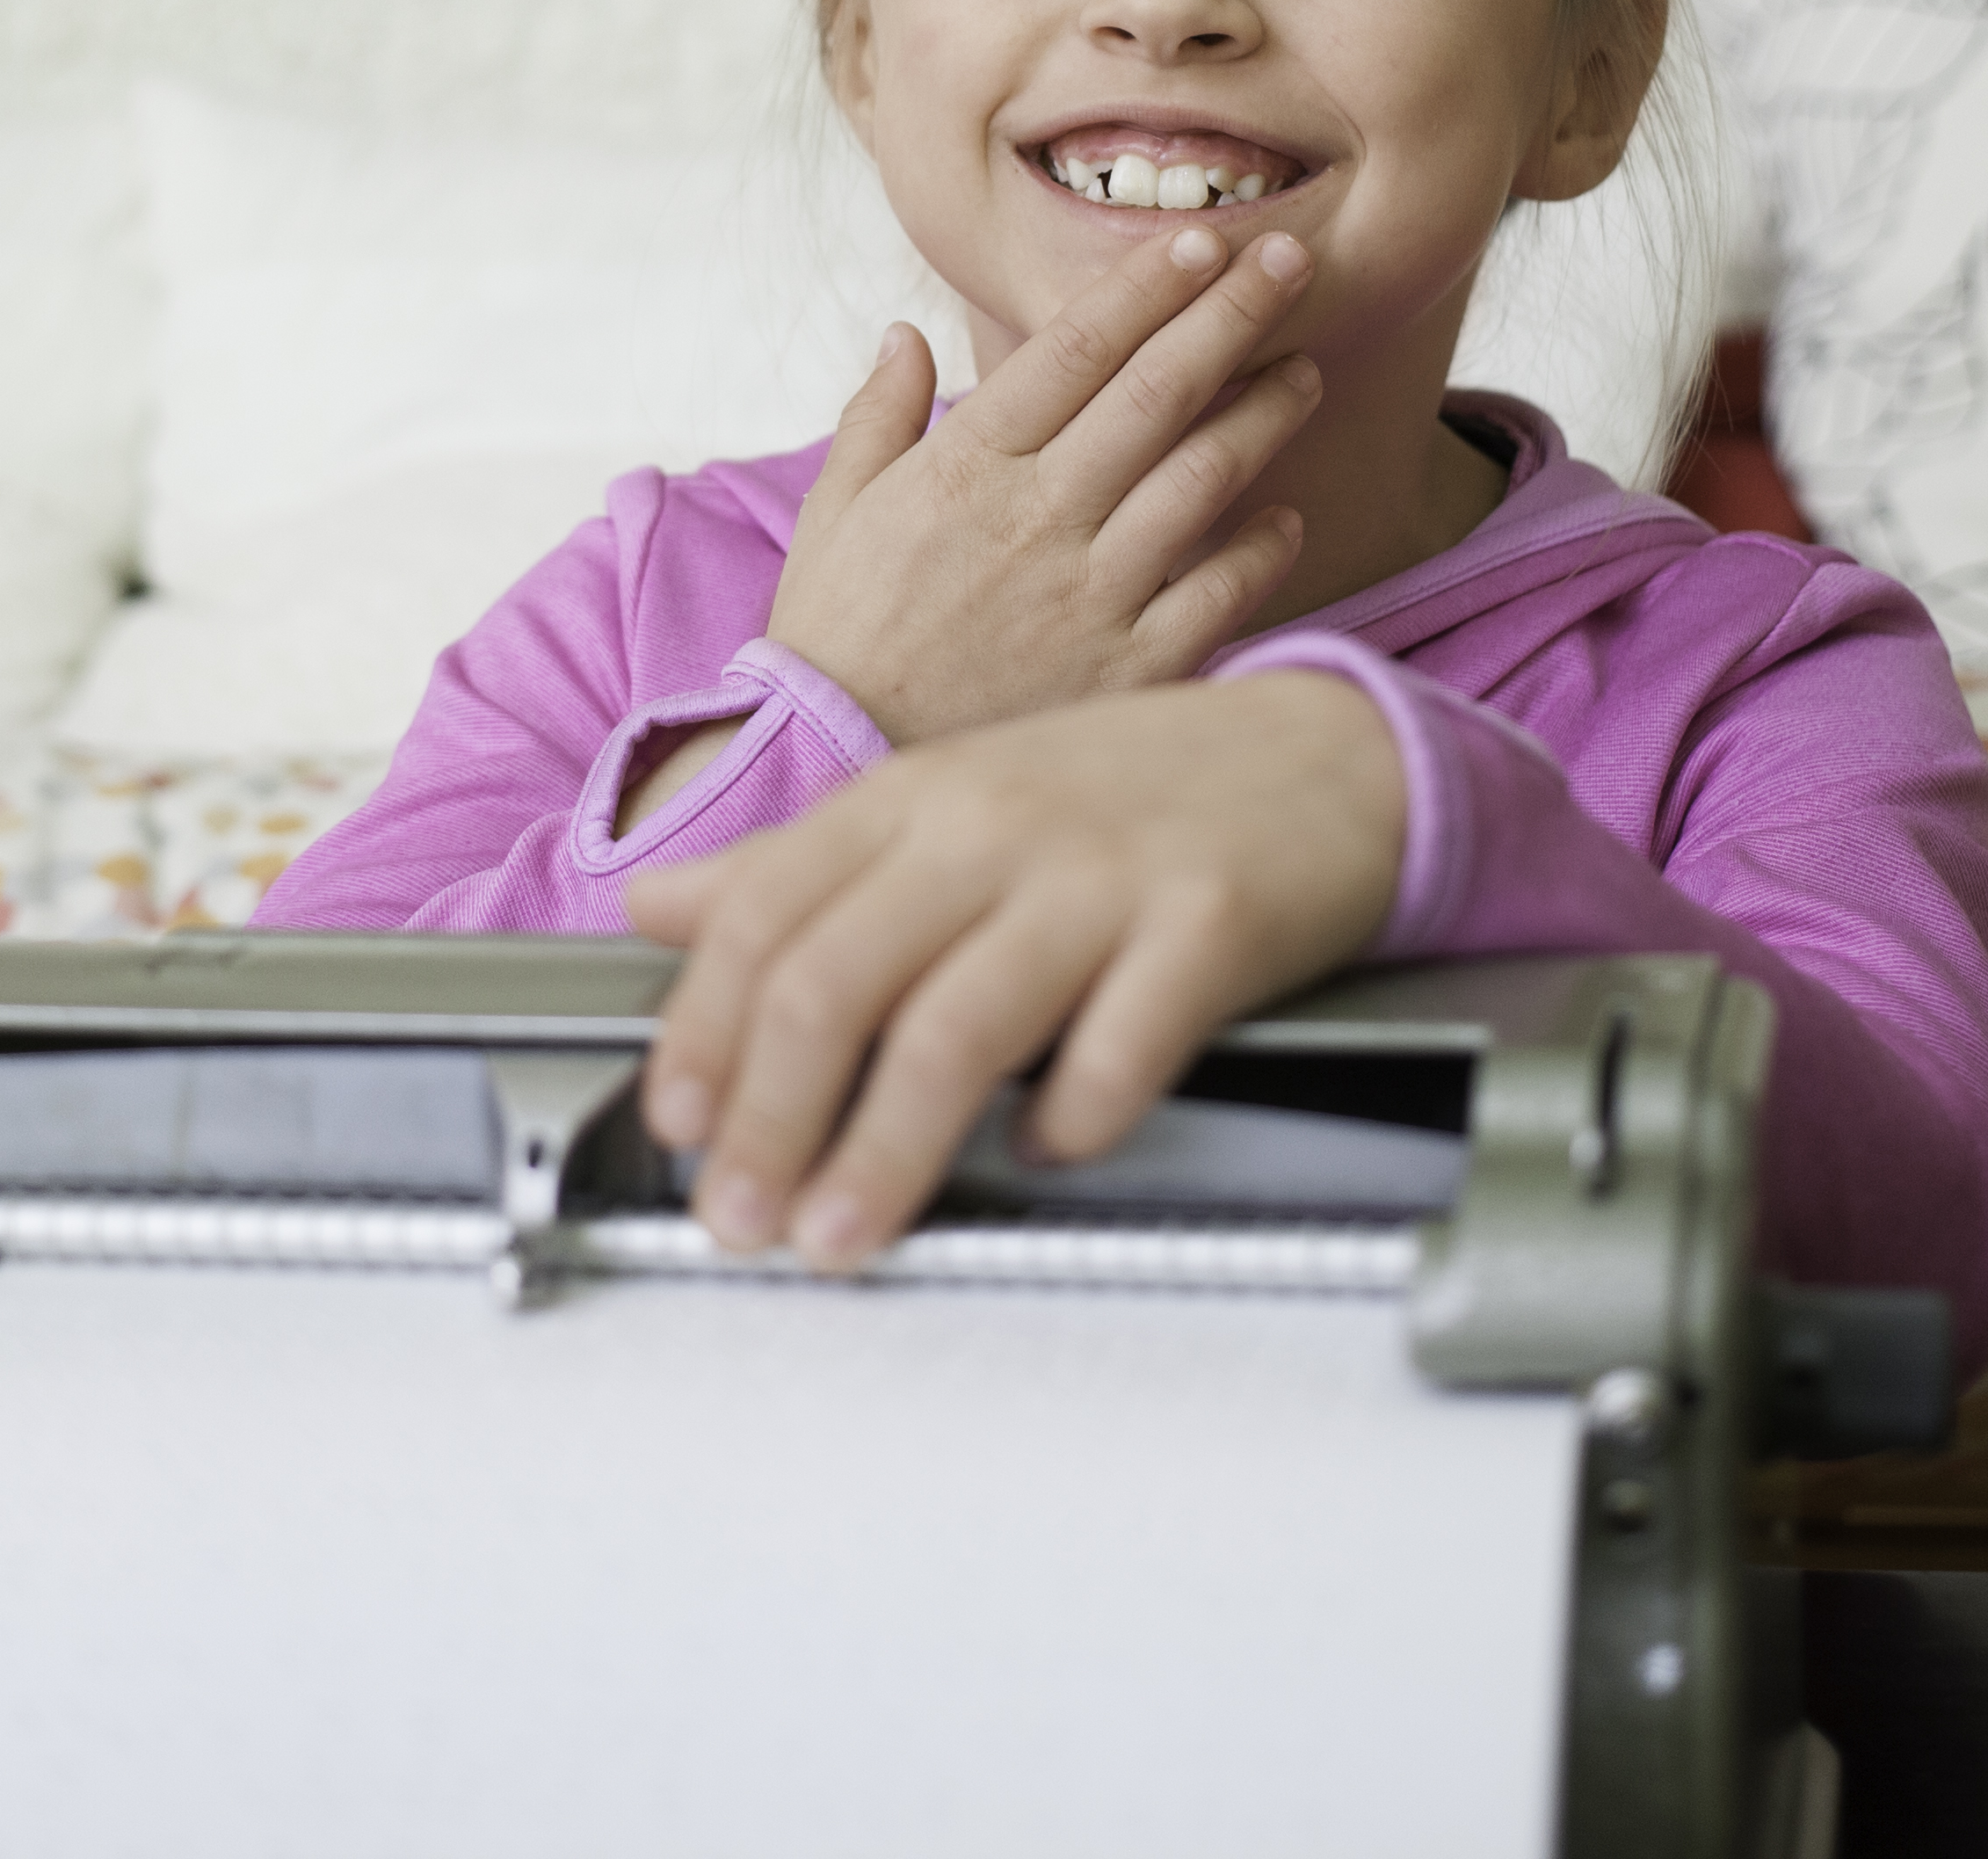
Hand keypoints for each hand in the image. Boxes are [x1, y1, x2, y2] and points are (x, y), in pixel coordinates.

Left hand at [623, 672, 1406, 1264]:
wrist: (1329, 753)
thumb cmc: (1126, 797)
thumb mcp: (946, 804)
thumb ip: (799, 865)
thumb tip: (658, 908)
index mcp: (914, 801)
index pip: (765, 913)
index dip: (703, 1027)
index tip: (675, 1125)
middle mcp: (992, 827)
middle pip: (838, 978)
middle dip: (770, 1117)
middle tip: (739, 1218)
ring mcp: (1102, 874)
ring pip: (957, 1024)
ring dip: (885, 1149)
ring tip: (842, 1234)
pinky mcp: (1211, 924)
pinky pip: (1124, 1042)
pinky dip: (1072, 1116)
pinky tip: (1044, 1155)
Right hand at [766, 226, 1323, 748]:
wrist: (837, 765)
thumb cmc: (838, 638)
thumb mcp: (835, 511)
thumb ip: (878, 415)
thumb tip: (906, 332)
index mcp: (967, 465)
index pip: (1078, 347)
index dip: (1148, 285)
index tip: (1201, 241)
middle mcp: (1039, 516)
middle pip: (1159, 391)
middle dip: (1232, 314)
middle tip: (1291, 260)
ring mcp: (1091, 594)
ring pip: (1204, 478)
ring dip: (1263, 415)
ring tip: (1303, 372)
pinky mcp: (1129, 669)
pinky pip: (1220, 593)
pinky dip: (1262, 548)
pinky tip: (1283, 517)